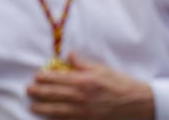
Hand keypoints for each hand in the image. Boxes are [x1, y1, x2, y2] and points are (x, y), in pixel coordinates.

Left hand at [28, 52, 154, 118]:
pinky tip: (50, 118)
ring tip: (33, 106)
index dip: (45, 77)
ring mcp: (85, 111)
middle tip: (28, 90)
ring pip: (59, 110)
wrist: (139, 103)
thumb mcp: (101, 69)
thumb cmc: (120, 83)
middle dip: (39, 92)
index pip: (58, 78)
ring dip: (44, 108)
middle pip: (55, 94)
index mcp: (84, 81)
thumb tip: (68, 54)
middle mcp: (82, 97)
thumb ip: (82, 63)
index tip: (36, 76)